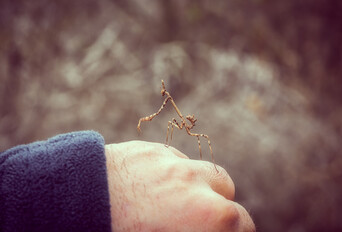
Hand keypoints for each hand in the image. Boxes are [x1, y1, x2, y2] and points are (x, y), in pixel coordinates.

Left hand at [105, 141, 254, 231]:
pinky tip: (153, 187)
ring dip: (199, 184)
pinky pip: (175, 159)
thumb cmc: (115, 230)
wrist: (69, 203)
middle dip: (221, 205)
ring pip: (202, 170)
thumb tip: (200, 224)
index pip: (242, 223)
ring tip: (178, 201)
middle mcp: (194, 182)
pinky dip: (174, 173)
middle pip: (227, 189)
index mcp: (205, 215)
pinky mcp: (150, 149)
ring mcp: (172, 161)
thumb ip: (194, 227)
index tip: (225, 231)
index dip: (237, 231)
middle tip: (200, 219)